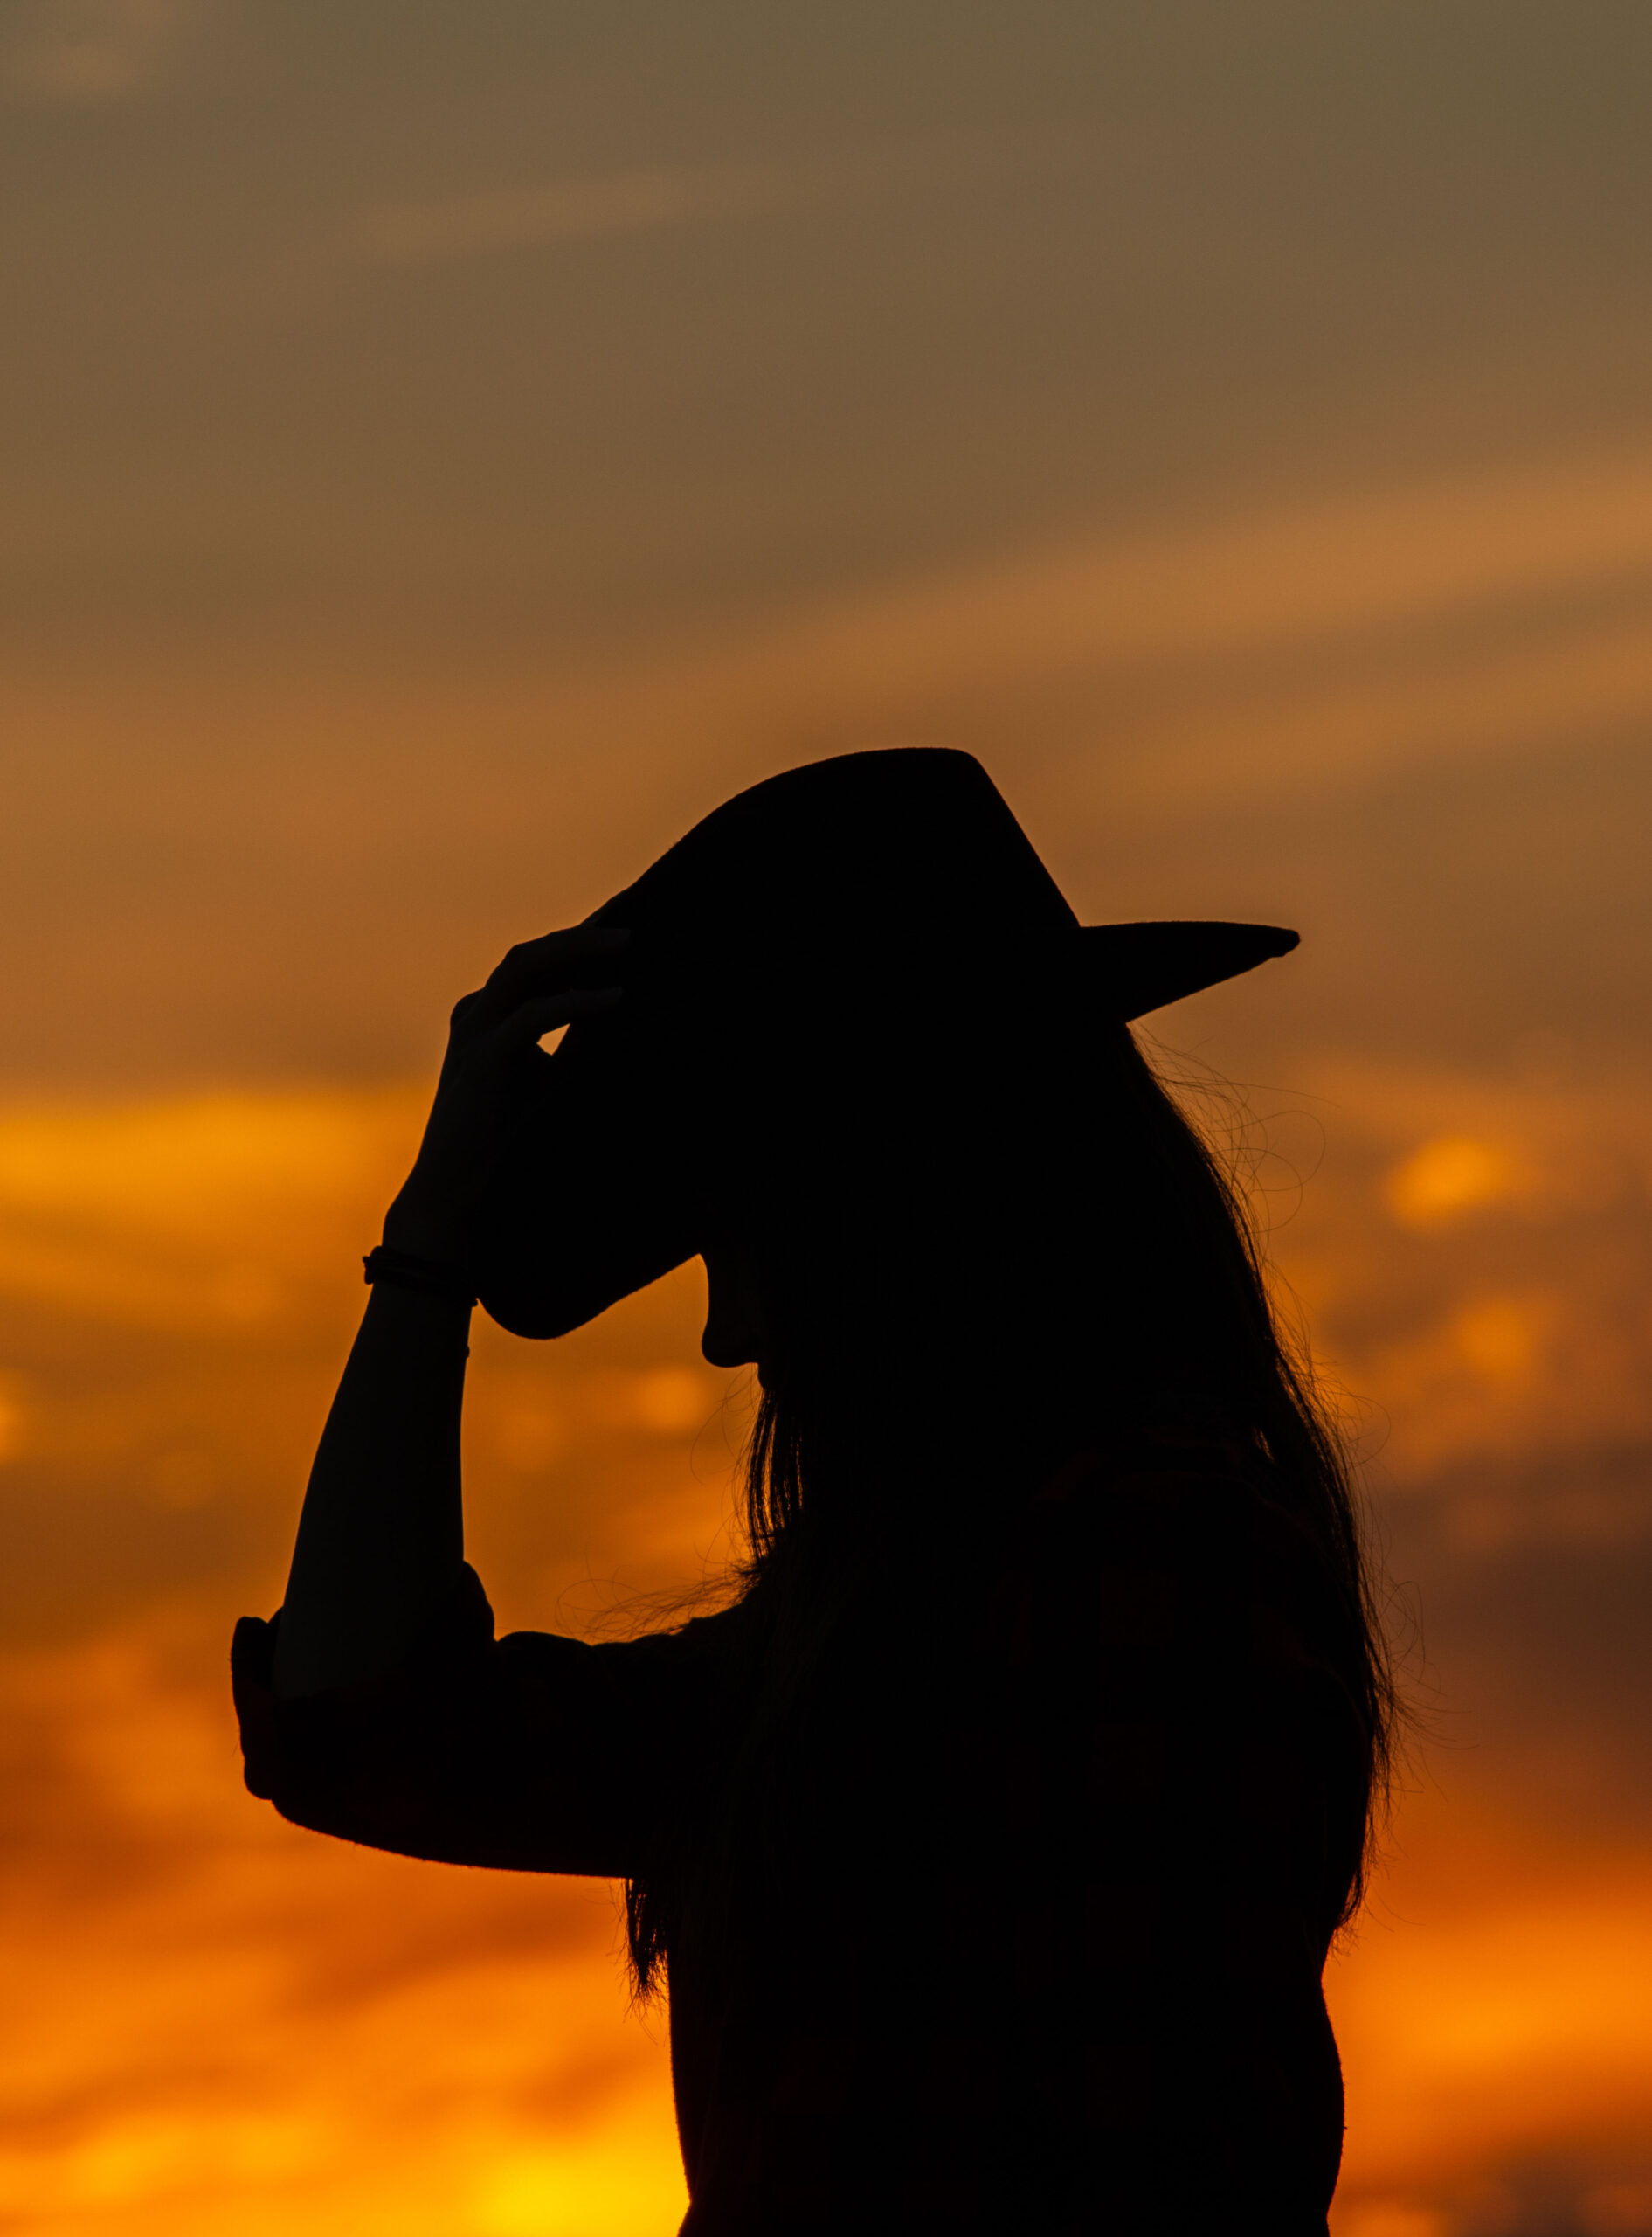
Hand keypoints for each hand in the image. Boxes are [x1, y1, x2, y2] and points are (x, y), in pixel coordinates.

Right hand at [383, 924, 627, 1263]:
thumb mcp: (553, 1085)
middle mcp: (478, 1013)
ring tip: (631, 944)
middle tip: (640, 926)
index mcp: (491, 1015)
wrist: (456, 1199)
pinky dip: (577, 1003)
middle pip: (534, 954)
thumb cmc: (509, 1146)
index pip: (540, 963)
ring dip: (581, 950)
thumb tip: (639, 1027)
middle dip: (586, 934)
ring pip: (526, 967)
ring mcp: (475, 1032)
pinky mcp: (482, 1060)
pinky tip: (617, 999)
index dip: (584, 939)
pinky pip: (532, 1015)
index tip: (634, 921)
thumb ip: (581, 1050)